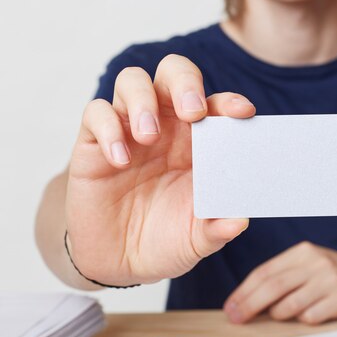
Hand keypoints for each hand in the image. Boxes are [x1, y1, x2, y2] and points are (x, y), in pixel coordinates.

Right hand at [65, 54, 255, 285]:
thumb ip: (217, 229)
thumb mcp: (196, 240)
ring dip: (143, 100)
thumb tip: (240, 220)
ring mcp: (128, 131)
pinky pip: (96, 114)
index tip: (242, 113)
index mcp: (197, 142)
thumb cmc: (165, 240)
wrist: (119, 263)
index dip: (229, 102)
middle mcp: (165, 127)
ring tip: (149, 136)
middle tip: (193, 112)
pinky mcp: (94, 144)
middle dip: (185, 82)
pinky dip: (108, 128)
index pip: (215, 105)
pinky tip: (120, 160)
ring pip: (132, 81)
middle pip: (173, 73)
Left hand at [223, 242, 336, 324]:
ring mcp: (331, 279)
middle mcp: (316, 262)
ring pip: (290, 305)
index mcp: (302, 251)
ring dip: (278, 314)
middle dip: (250, 305)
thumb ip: (280, 275)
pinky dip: (303, 319)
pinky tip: (308, 314)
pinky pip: (311, 316)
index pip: (264, 272)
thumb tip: (245, 299)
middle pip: (273, 287)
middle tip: (237, 319)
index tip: (231, 307)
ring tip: (278, 315)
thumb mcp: (306, 264)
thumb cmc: (328, 273)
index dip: (244, 291)